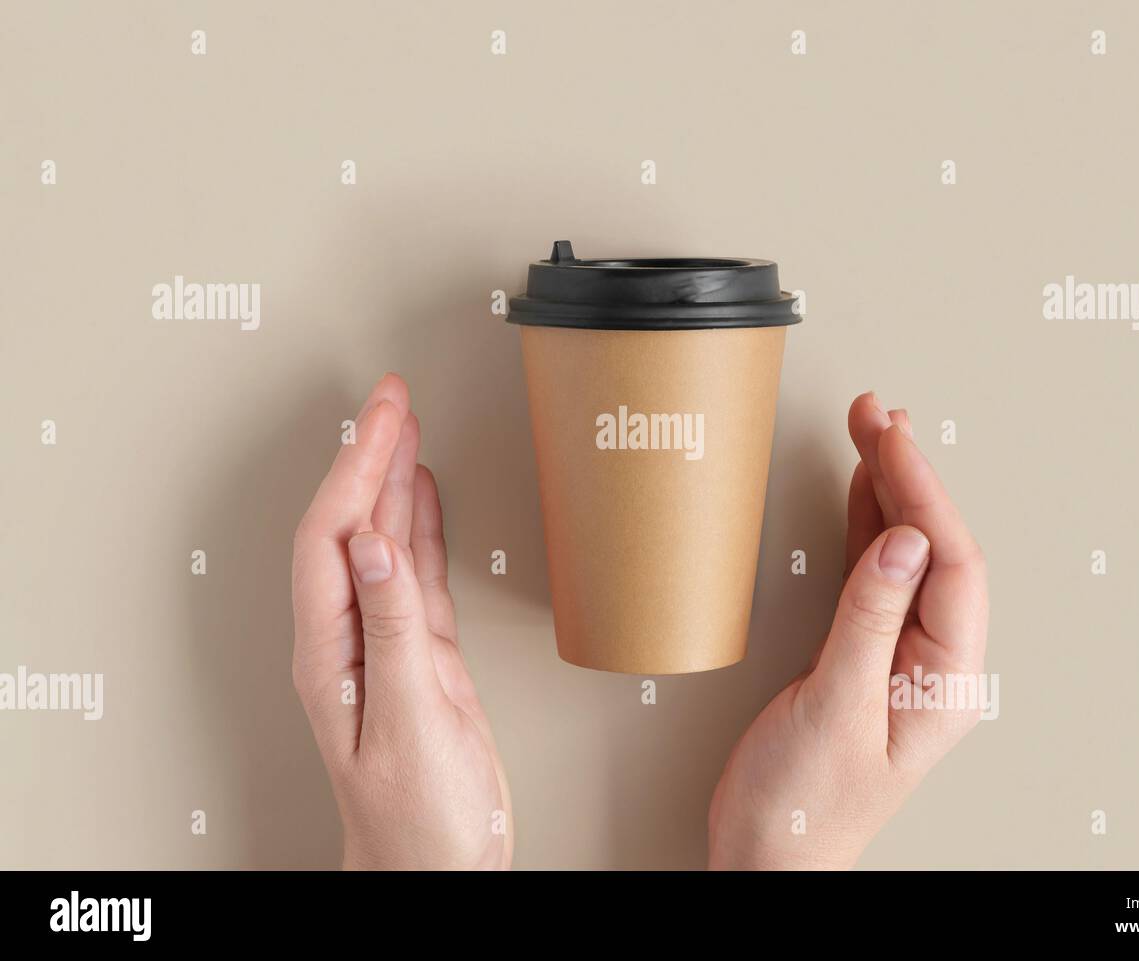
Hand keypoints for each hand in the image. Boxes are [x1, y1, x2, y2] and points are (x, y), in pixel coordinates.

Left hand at [291, 373, 511, 869]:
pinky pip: (417, 572)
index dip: (355, 468)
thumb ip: (393, 631)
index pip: (334, 536)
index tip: (383, 415)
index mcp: (333, 652)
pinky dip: (422, 526)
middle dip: (369, 454)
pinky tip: (425, 497)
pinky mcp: (421, 657)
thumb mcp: (408, 723)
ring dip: (392, 479)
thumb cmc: (418, 820)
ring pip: (383, 539)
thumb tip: (377, 547)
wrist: (441, 866)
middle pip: (351, 524)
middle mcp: (350, 639)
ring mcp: (385, 644)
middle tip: (393, 396)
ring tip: (406, 426)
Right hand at [708, 392, 987, 869]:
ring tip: (873, 430)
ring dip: (889, 489)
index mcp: (945, 682)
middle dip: (909, 475)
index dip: (925, 495)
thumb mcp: (835, 708)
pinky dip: (863, 525)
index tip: (893, 440)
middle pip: (934, 548)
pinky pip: (871, 574)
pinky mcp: (858, 652)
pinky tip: (859, 488)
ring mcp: (896, 654)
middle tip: (879, 415)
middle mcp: (931, 663)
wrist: (767, 855)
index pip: (952, 566)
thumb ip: (870, 620)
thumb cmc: (803, 806)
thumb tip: (902, 540)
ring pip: (903, 553)